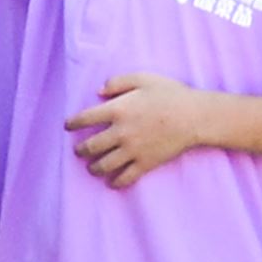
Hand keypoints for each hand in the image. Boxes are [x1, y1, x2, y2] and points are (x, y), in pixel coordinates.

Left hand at [67, 72, 216, 188]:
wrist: (194, 117)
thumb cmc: (170, 94)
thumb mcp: (143, 79)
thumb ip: (118, 82)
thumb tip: (99, 92)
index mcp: (118, 109)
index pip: (85, 118)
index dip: (72, 123)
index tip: (67, 126)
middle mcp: (120, 132)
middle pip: (90, 146)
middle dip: (80, 150)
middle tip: (78, 151)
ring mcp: (132, 150)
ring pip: (104, 165)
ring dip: (94, 168)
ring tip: (92, 168)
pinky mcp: (145, 163)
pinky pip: (124, 177)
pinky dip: (115, 182)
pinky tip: (111, 182)